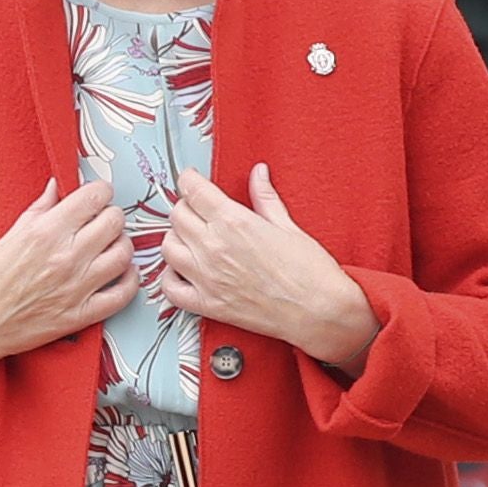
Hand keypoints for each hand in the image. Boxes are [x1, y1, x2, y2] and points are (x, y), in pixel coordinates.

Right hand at [0, 176, 134, 402]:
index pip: (95, 197)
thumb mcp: (8, 235)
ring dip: (119, 245)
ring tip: (107, 246)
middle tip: (99, 221)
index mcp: (45, 231)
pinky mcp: (80, 316)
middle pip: (115, 221)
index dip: (99, 192)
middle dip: (109, 216)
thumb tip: (57, 187)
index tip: (95, 197)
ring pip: (124, 254)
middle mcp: (65, 257)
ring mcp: (76, 288)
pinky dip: (128, 281)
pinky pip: (123, 294)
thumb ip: (40, 210)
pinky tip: (118, 274)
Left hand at [161, 164, 377, 375]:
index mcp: (234, 222)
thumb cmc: (310, 272)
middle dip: (186, 206)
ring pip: (167, 247)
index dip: (189, 180)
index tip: (192, 180)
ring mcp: (207, 278)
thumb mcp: (287, 225)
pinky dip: (170, 278)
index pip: (193, 190)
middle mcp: (214, 248)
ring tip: (191, 238)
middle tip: (199, 208)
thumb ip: (265, 197)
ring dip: (176, 238)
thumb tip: (258, 174)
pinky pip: (170, 289)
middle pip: (177, 215)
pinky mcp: (208, 305)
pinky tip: (182, 271)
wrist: (320, 311)